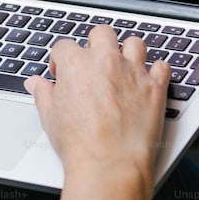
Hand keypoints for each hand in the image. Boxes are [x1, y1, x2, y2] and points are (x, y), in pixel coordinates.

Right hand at [24, 25, 170, 199]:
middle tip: (93, 64)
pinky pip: (162, 66)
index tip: (62, 73)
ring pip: (134, 43)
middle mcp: (106, 61)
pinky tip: (148, 80)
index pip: (65, 46)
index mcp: (77, 64)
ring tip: (123, 67)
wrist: (109, 166)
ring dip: (128, 52)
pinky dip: (156, 71)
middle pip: (102, 33)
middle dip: (95, 44)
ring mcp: (133, 72)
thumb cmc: (79, 145)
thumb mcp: (49, 117)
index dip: (60, 60)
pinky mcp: (155, 88)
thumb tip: (36, 84)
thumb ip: (43, 94)